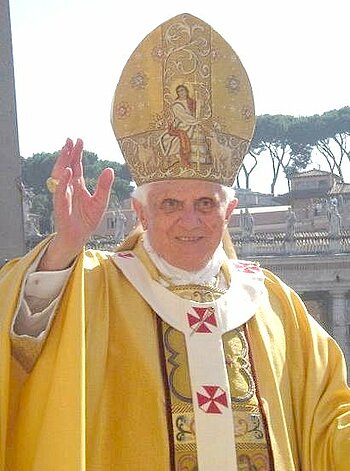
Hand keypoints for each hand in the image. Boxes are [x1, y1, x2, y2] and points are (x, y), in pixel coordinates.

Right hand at [39, 138, 113, 270]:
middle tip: (70, 140)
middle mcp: (69, 187)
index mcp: (78, 185)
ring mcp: (63, 194)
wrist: (79, 236)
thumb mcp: (101, 201)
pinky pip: (60, 190)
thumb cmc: (88, 220)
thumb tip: (110, 169)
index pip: (76, 165)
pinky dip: (63, 181)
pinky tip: (68, 171)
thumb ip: (104, 186)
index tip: (79, 140)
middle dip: (68, 153)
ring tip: (67, 150)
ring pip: (60, 174)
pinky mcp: (60, 204)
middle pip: (67, 165)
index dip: (77, 153)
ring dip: (62, 162)